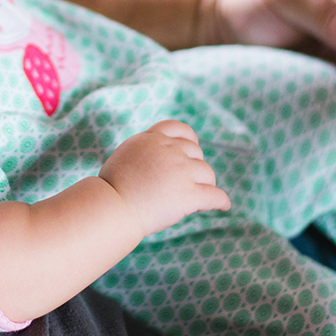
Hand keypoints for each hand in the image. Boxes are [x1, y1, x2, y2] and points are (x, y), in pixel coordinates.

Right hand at [99, 120, 229, 235]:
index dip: (189, 139)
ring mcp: (181, 171)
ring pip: (207, 174)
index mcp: (152, 138)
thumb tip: (156, 159)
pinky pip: (215, 196)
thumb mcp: (126, 155)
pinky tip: (223, 206)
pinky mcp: (189, 194)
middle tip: (189, 183)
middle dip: (194, 166)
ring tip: (200, 197)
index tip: (192, 148)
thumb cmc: (111, 188)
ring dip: (206, 184)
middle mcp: (170, 150)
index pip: (178, 128)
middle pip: (196, 153)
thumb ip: (145, 151)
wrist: (113, 205)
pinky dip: (221, 201)